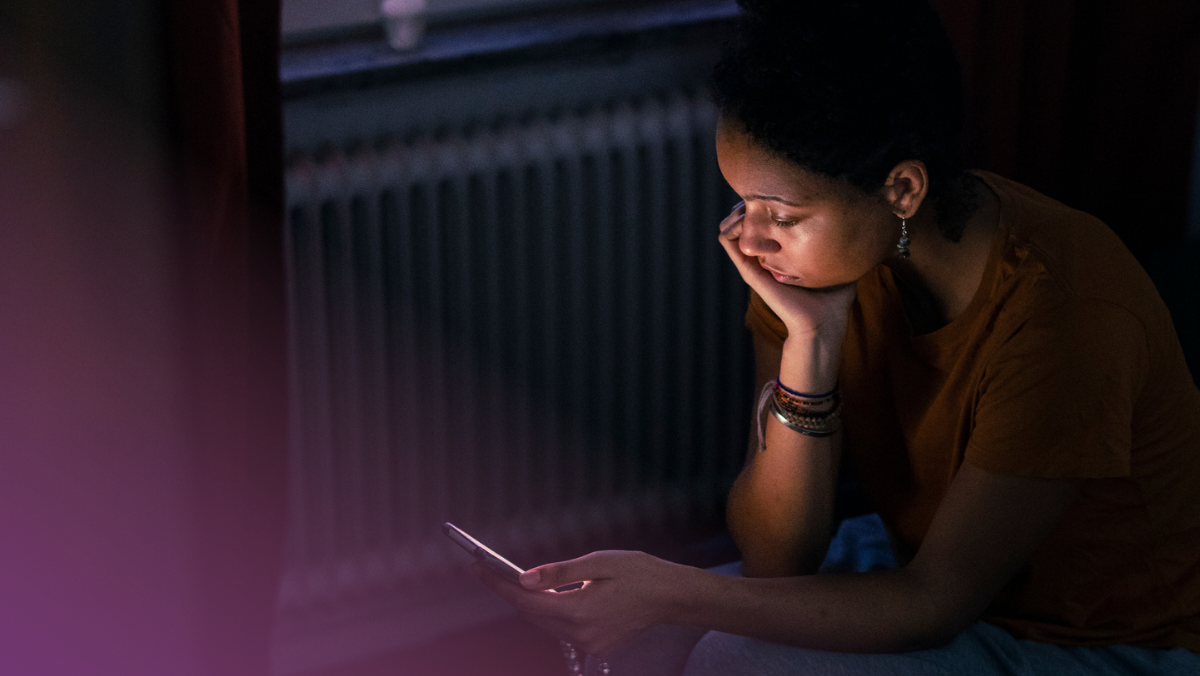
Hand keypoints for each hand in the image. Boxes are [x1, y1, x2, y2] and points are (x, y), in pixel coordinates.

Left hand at [474, 550, 687, 656]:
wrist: (673, 597)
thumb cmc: (640, 573)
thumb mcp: (598, 563)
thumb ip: (558, 573)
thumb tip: (524, 578)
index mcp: (580, 611)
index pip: (527, 601)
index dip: (500, 585)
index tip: (480, 569)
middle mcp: (582, 634)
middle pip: (533, 615)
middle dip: (511, 593)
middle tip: (489, 571)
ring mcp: (590, 644)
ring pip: (547, 624)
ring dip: (531, 604)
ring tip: (512, 581)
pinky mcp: (598, 647)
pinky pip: (564, 629)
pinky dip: (552, 613)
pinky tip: (547, 597)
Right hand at [718, 202, 857, 338]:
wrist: (822, 325)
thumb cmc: (833, 301)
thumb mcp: (837, 263)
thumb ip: (840, 245)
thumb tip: (859, 225)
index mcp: (780, 254)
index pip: (763, 222)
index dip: (765, 204)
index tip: (780, 192)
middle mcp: (763, 257)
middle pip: (743, 221)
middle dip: (750, 203)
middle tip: (764, 195)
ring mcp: (754, 263)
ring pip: (730, 229)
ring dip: (736, 213)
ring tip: (751, 205)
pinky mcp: (750, 271)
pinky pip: (728, 241)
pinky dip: (733, 226)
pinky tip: (750, 220)